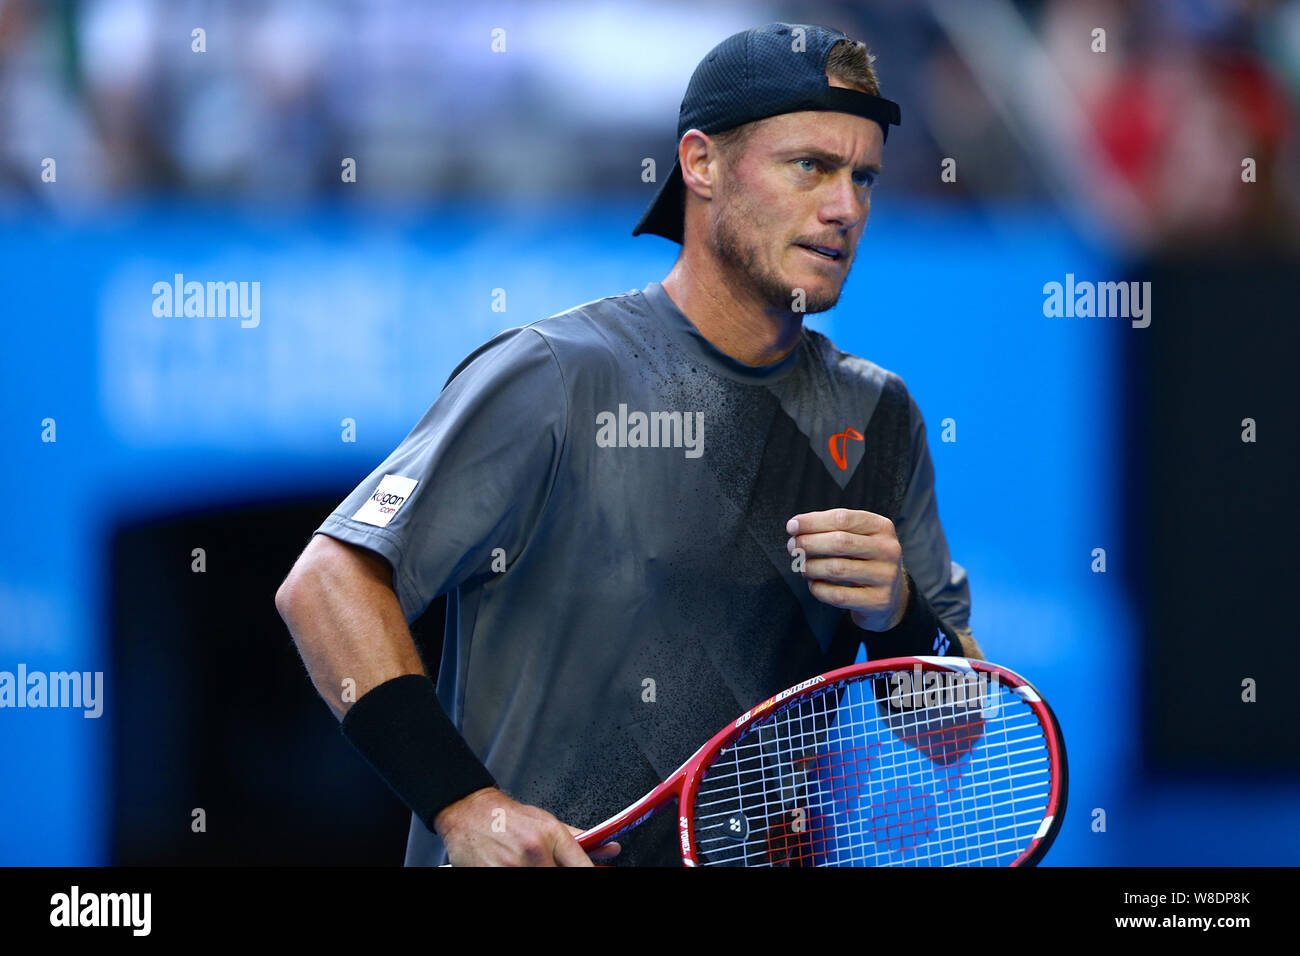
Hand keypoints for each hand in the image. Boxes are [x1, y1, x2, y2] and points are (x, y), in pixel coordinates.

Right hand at [433, 787, 621, 865]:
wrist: (469, 812)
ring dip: (535, 874)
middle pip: (560, 876)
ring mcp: (514, 865)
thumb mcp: (547, 822)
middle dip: (555, 872)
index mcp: (551, 834)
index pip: (581, 866)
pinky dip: (517, 876)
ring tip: (523, 863)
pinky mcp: (494, 874)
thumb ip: (581, 839)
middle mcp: (535, 850)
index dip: (589, 874)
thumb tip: (611, 849)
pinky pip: (517, 883)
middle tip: (545, 865)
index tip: (592, 875)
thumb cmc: (508, 817)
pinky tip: (511, 866)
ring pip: (539, 879)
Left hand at [786, 508, 907, 631]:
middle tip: (793, 548)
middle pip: (839, 542)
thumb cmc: (864, 560)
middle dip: (808, 543)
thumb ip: (831, 529)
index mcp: (881, 527)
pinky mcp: (878, 601)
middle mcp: (888, 549)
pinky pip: (838, 595)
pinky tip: (814, 584)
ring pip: (836, 569)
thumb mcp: (858, 538)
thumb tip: (795, 527)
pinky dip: (818, 589)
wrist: (890, 597)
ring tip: (802, 567)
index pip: (842, 518)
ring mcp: (886, 576)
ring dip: (810, 567)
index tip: (792, 527)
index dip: (812, 521)